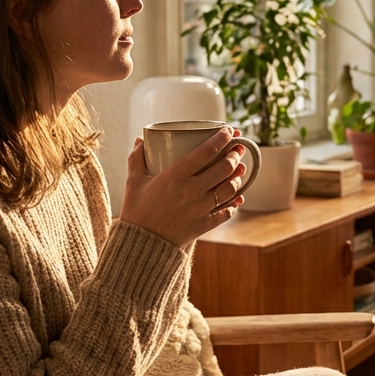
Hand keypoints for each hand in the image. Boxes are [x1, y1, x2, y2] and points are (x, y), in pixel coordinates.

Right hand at [120, 127, 247, 248]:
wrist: (141, 245)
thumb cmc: (136, 212)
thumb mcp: (133, 182)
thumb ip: (137, 159)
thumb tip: (141, 140)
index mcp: (176, 175)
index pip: (206, 151)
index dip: (222, 138)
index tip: (229, 131)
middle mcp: (192, 190)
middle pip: (224, 168)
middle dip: (234, 156)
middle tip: (238, 148)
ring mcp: (201, 208)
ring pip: (229, 189)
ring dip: (238, 177)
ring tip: (241, 169)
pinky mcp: (204, 225)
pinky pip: (226, 212)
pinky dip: (234, 204)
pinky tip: (238, 197)